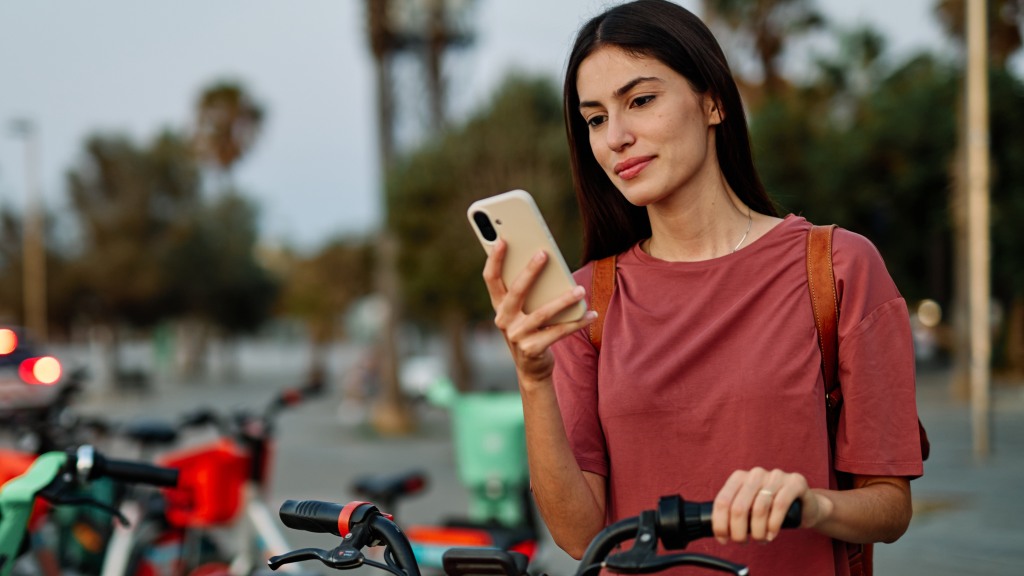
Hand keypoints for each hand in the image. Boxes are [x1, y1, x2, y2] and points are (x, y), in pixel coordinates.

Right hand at [483, 239, 595, 383]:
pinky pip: (558, 332)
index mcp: (499, 306)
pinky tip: (591, 314)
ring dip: (563, 300)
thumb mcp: (523, 311)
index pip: (491, 279)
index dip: (494, 259)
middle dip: (530, 271)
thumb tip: (545, 262)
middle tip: (544, 254)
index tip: (502, 239)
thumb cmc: (531, 331)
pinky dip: (577, 322)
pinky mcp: (532, 349)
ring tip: (581, 290)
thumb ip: (528, 291)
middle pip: (516, 291)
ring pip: (542, 313)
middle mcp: (503, 320)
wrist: (532, 369)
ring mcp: (516, 336)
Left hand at [711, 467, 825, 543]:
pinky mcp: (795, 482)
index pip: (722, 501)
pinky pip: (780, 505)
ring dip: (757, 531)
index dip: (720, 524)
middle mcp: (756, 473)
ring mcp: (776, 476)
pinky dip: (773, 524)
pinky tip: (772, 534)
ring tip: (760, 540)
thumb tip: (717, 533)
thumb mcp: (749, 509)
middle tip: (743, 542)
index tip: (723, 539)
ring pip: (759, 508)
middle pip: (739, 507)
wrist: (804, 505)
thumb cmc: (771, 509)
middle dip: (738, 531)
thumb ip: (733, 514)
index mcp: (739, 477)